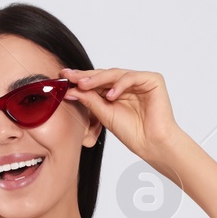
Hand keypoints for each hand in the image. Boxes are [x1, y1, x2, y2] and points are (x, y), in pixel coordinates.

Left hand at [60, 66, 189, 171]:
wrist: (151, 144)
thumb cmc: (132, 132)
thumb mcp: (104, 114)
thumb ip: (89, 100)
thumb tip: (71, 90)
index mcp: (116, 91)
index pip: (97, 81)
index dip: (80, 79)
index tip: (63, 77)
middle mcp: (128, 84)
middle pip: (105, 74)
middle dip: (86, 76)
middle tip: (70, 77)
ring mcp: (140, 81)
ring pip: (116, 73)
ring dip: (98, 79)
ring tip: (84, 85)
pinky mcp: (153, 80)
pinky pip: (132, 77)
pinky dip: (120, 85)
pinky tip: (110, 95)